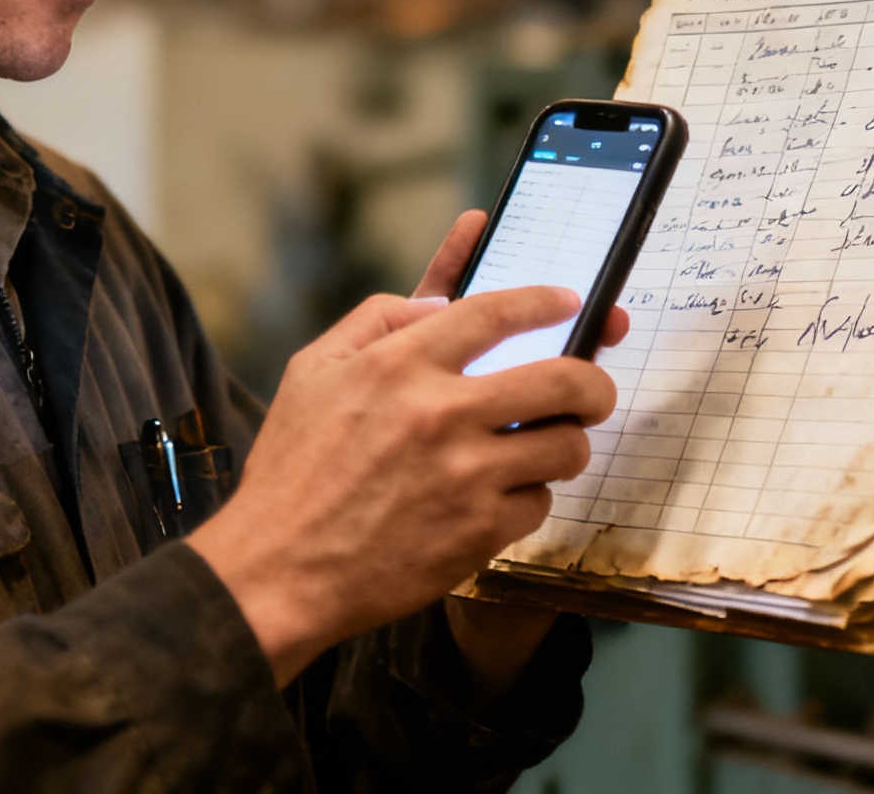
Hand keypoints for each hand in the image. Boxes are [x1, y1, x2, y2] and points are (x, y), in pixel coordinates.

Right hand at [187, 211, 627, 686]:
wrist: (280, 571)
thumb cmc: (292, 470)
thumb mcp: (312, 370)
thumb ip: (376, 320)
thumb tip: (440, 302)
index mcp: (400, 364)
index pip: (496, 312)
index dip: (544, 301)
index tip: (568, 302)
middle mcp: (441, 413)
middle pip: (563, 379)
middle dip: (593, 382)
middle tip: (593, 390)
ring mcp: (466, 475)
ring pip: (566, 446)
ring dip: (564, 444)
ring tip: (543, 449)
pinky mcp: (479, 531)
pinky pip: (539, 502)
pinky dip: (526, 498)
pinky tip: (495, 499)